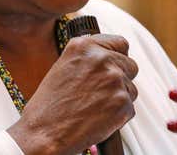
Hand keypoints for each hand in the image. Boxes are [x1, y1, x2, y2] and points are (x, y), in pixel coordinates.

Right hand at [7, 34, 138, 154]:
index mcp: (84, 46)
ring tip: (95, 107)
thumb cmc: (49, 106)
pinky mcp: (122, 101)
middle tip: (102, 93)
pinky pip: (130, 107)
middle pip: (129, 65)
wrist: (45, 133)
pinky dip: (119, 115)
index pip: (120, 43)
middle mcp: (101, 58)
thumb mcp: (63, 67)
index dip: (118, 56)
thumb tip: (108, 57)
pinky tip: (99, 117)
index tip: (115, 64)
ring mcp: (114, 79)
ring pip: (131, 88)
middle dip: (121, 78)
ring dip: (119, 98)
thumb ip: (88, 58)